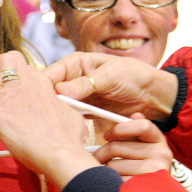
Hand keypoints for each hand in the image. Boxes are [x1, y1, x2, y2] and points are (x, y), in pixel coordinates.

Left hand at [0, 48, 97, 187]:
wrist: (59, 151)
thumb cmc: (66, 140)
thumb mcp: (66, 115)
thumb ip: (55, 108)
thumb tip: (53, 112)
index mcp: (45, 85)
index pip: (26, 69)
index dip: (16, 73)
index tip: (12, 79)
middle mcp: (29, 80)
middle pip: (12, 59)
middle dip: (2, 64)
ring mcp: (13, 88)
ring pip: (1, 61)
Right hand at [44, 52, 177, 121]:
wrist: (153, 95)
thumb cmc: (134, 76)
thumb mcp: (109, 76)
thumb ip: (84, 84)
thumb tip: (59, 91)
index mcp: (74, 63)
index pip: (49, 75)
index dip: (40, 89)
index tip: (38, 103)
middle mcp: (71, 78)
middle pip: (49, 92)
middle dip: (46, 104)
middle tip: (43, 118)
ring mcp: (76, 95)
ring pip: (57, 105)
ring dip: (56, 114)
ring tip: (52, 125)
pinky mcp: (83, 110)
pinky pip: (69, 116)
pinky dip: (67, 121)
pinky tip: (65, 129)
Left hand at [94, 113, 172, 180]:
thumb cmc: (143, 169)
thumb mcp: (143, 148)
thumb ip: (137, 132)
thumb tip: (135, 115)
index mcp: (158, 141)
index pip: (142, 126)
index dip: (120, 129)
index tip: (107, 135)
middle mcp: (161, 155)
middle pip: (116, 147)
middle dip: (101, 153)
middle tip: (98, 159)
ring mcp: (154, 171)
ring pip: (111, 165)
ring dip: (105, 171)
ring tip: (109, 175)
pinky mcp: (142, 187)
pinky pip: (113, 180)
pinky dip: (110, 183)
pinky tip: (115, 185)